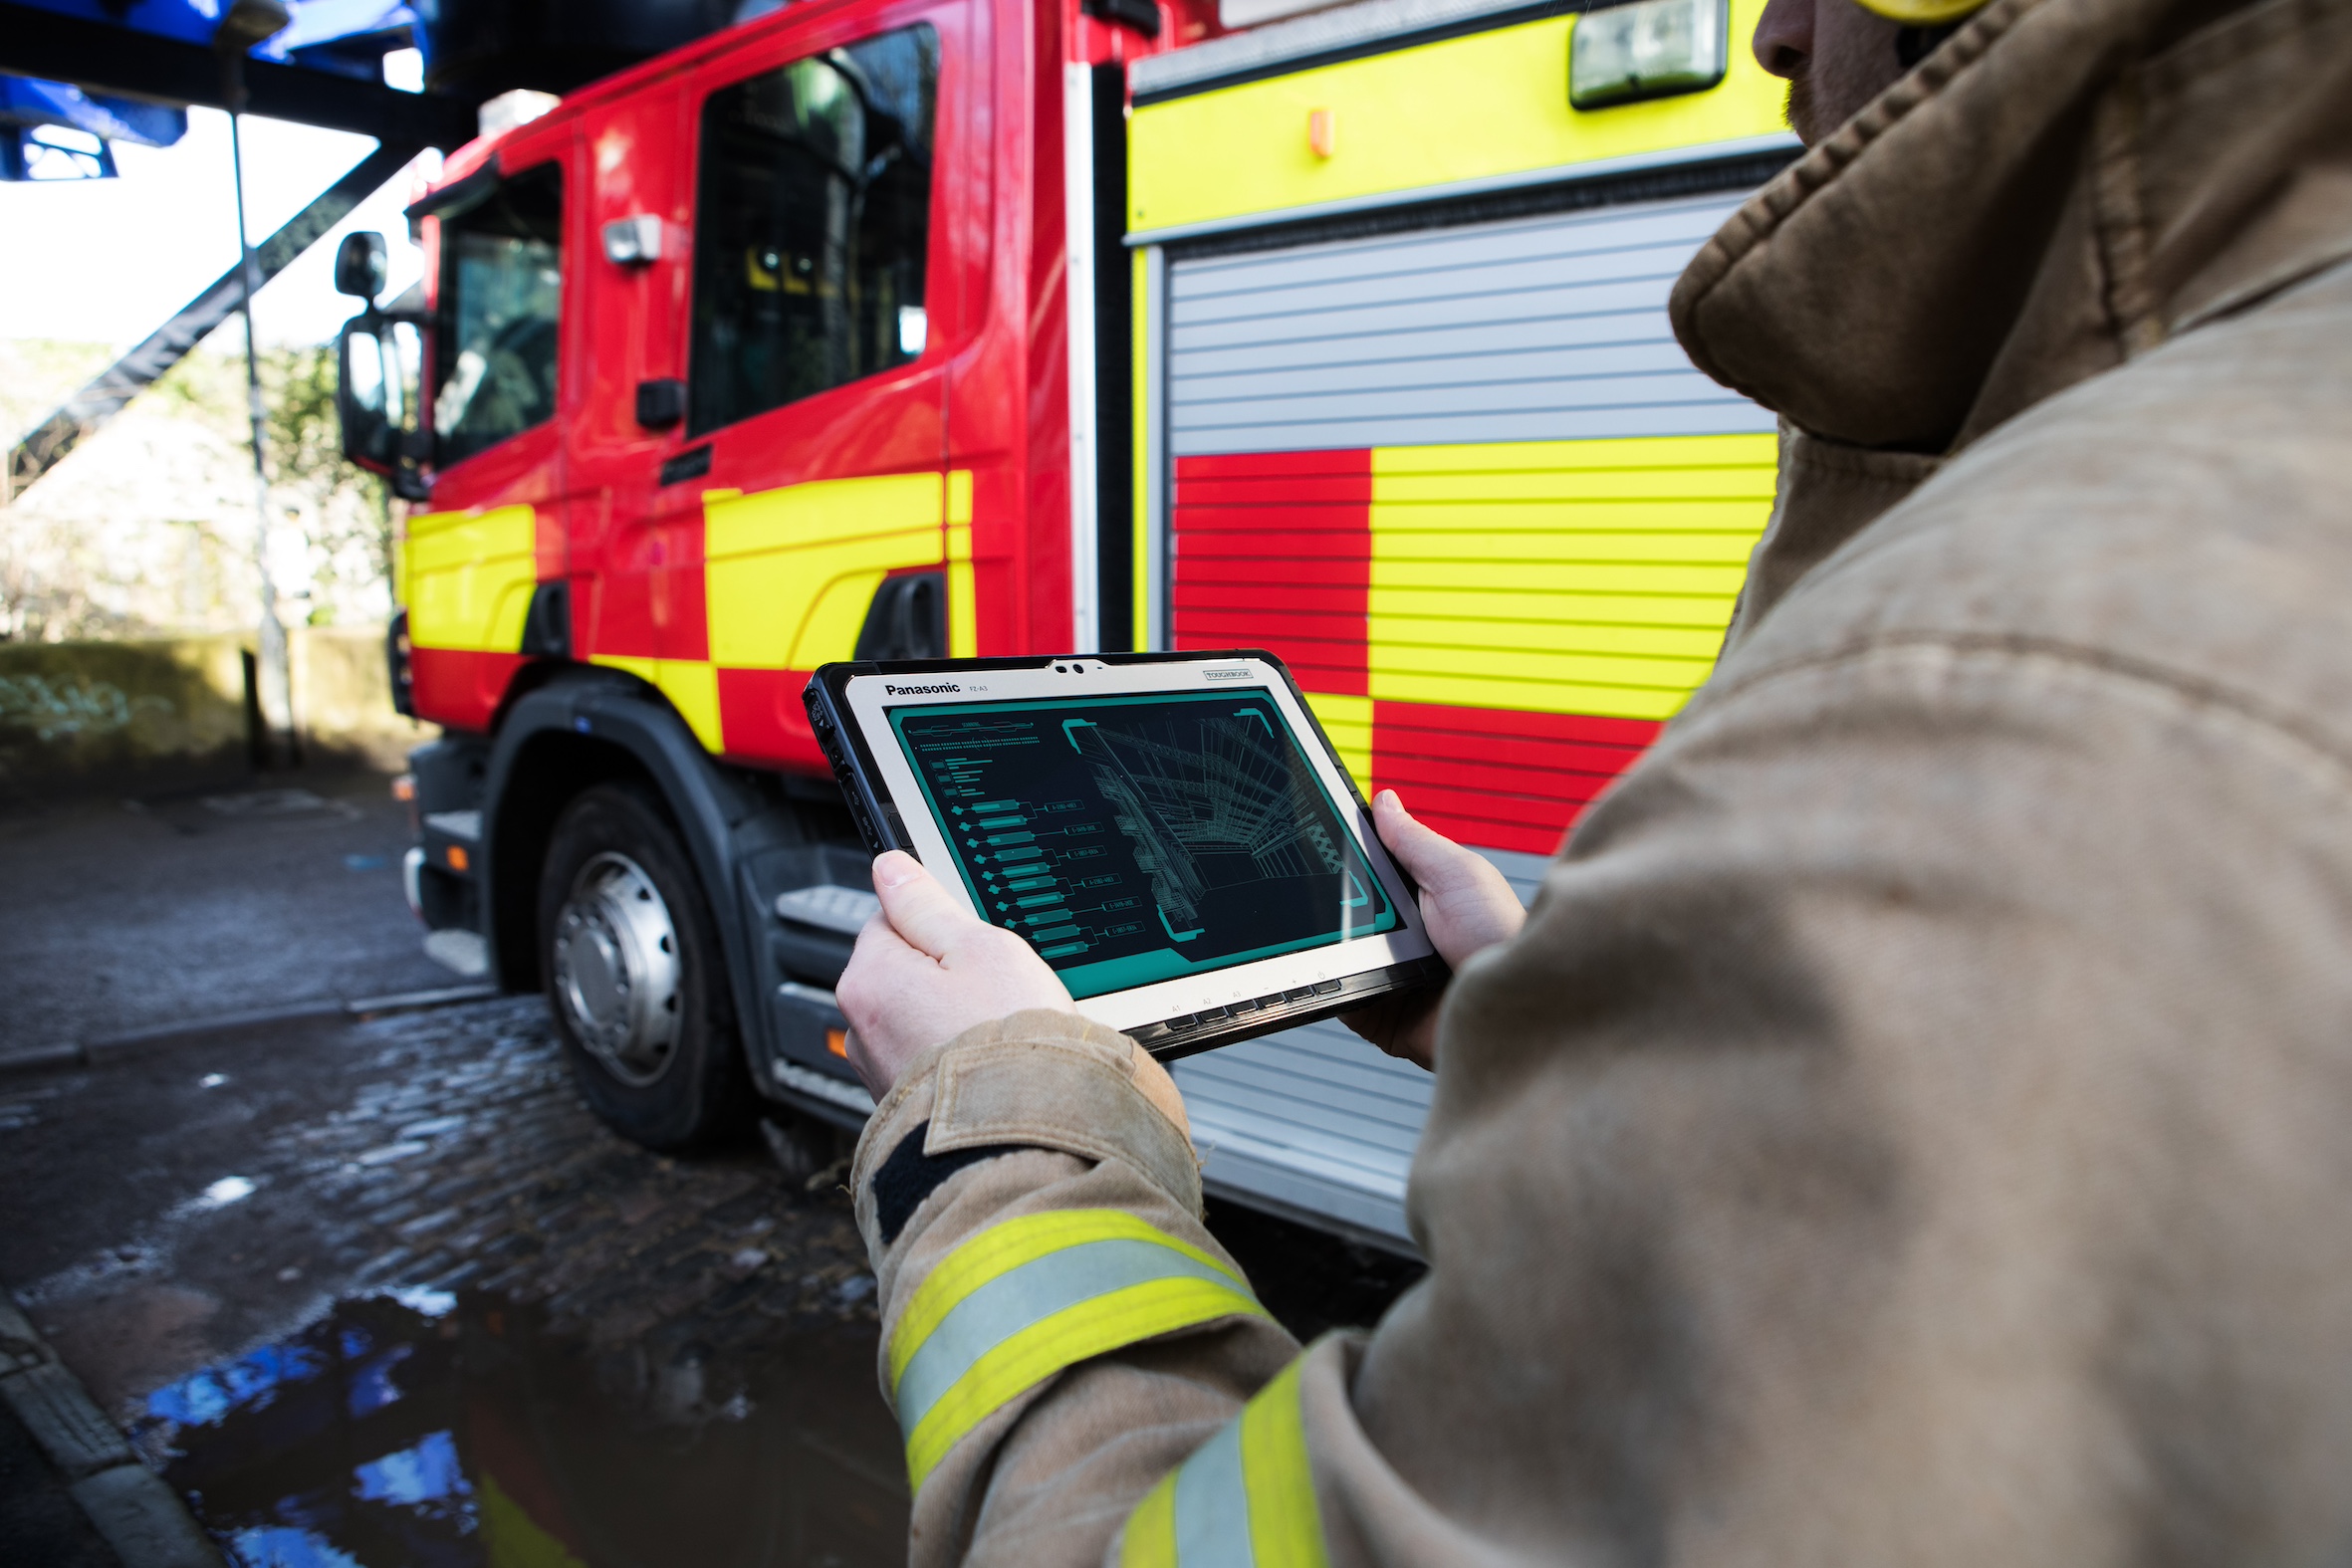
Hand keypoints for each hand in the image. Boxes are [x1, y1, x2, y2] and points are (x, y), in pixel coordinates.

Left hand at [835, 851, 1078, 1097]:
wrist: (1021, 1139)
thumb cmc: (1005, 1043)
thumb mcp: (980, 948)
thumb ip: (926, 904)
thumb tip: (889, 868)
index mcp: (868, 978)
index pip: (890, 919)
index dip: (940, 927)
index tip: (975, 945)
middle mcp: (860, 1027)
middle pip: (903, 972)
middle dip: (946, 975)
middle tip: (995, 991)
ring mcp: (878, 1073)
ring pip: (917, 1018)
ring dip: (951, 1019)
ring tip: (996, 1032)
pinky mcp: (902, 1107)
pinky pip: (929, 1060)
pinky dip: (954, 1058)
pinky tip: (989, 1065)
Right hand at [1343, 790, 1527, 1069]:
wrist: (1512, 1005)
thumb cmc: (1501, 937)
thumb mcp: (1457, 874)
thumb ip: (1415, 840)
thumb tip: (1384, 801)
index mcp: (1418, 895)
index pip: (1366, 870)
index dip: (1343, 860)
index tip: (1316, 845)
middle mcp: (1400, 933)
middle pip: (1342, 911)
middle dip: (1331, 905)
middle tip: (1328, 898)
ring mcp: (1386, 972)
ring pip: (1334, 954)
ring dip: (1329, 947)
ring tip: (1337, 939)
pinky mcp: (1378, 1012)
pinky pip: (1339, 997)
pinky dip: (1332, 988)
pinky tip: (1340, 975)